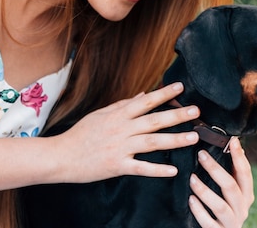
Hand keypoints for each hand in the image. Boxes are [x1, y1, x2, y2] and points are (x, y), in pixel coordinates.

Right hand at [54, 82, 200, 182]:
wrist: (61, 156)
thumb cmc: (81, 134)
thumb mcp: (101, 114)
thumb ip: (123, 104)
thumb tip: (143, 94)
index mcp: (118, 115)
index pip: (145, 101)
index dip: (164, 94)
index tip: (181, 87)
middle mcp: (122, 129)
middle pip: (154, 120)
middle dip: (177, 115)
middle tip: (196, 111)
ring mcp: (120, 148)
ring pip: (152, 142)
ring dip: (174, 140)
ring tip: (193, 138)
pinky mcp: (117, 166)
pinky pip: (141, 168)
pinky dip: (157, 169)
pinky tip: (173, 170)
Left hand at [189, 137, 254, 227]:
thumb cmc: (225, 210)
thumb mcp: (232, 193)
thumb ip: (232, 174)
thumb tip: (232, 145)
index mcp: (247, 195)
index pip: (245, 173)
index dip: (239, 157)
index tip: (232, 140)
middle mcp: (242, 208)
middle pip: (231, 187)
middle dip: (216, 169)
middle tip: (201, 154)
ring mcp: (232, 222)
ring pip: (220, 206)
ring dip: (205, 191)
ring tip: (192, 178)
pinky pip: (209, 223)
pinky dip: (199, 211)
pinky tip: (190, 200)